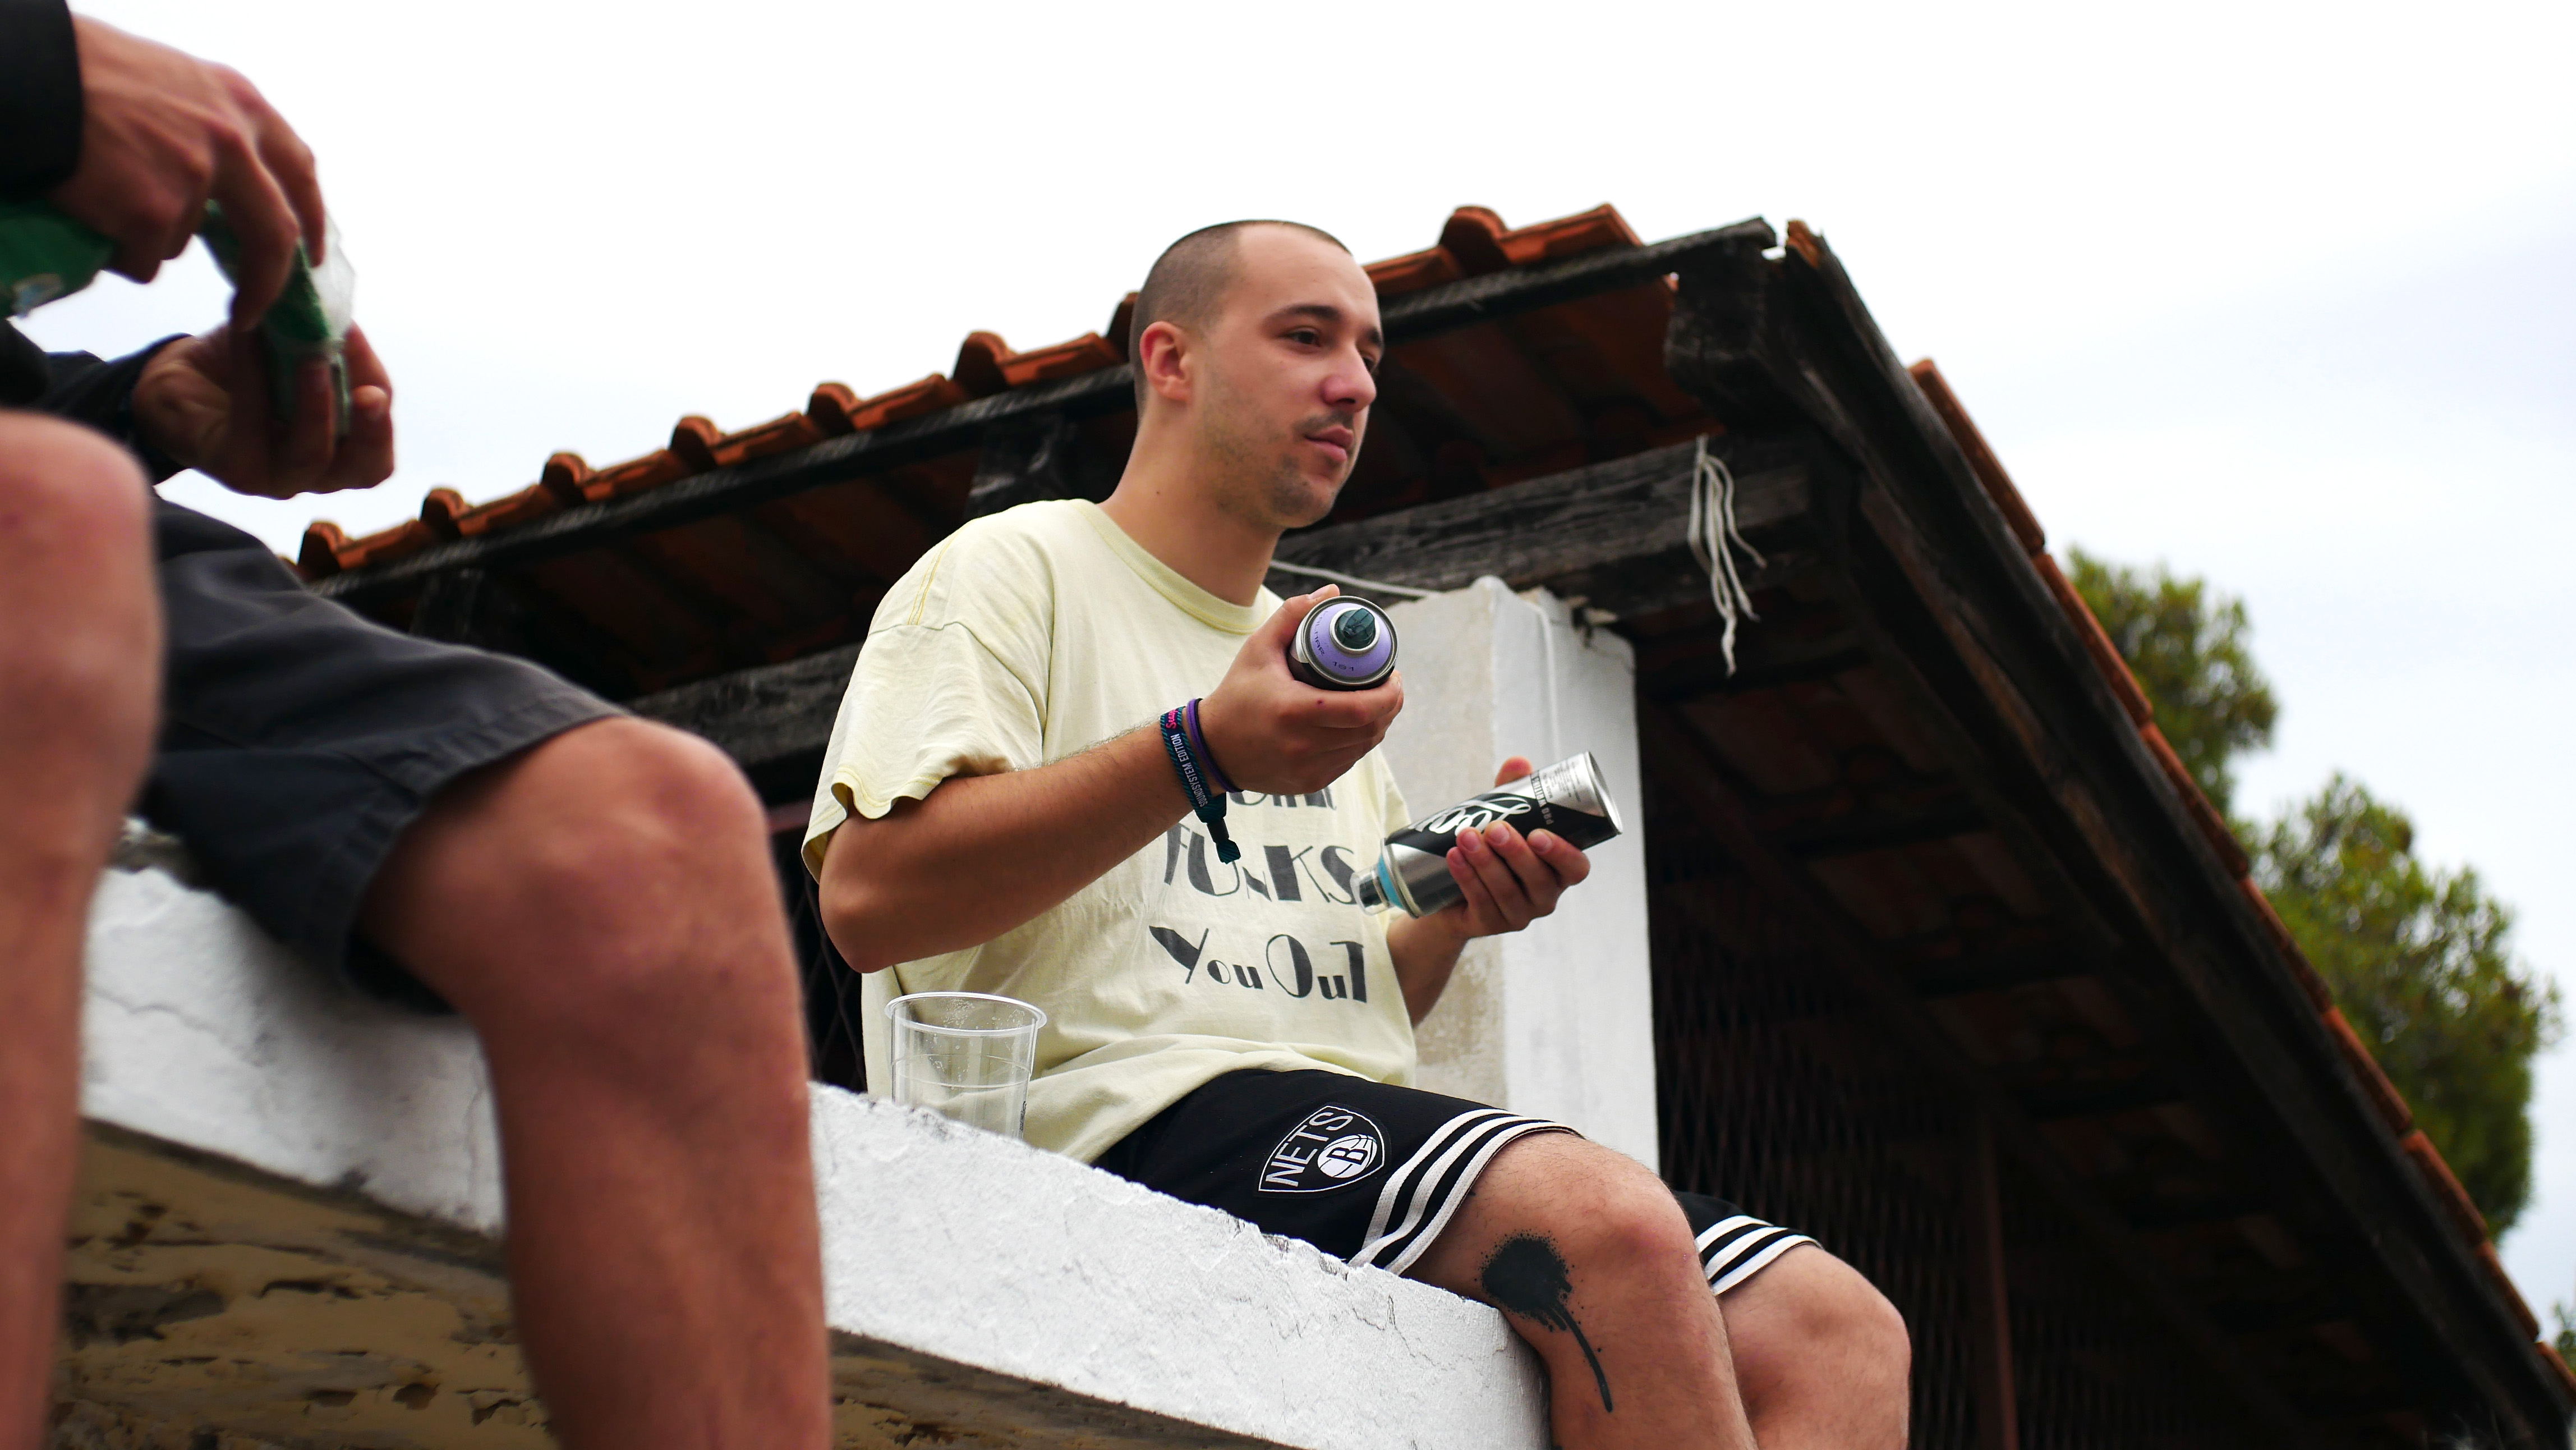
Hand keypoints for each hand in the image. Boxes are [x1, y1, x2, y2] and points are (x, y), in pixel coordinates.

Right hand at [49, 17, 324, 326]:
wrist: (34, 75)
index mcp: (242, 104)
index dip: (311, 219)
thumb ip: (218, 127)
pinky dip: (120, 252)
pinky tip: (94, 217)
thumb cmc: (92, 73)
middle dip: (269, 282)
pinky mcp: (152, 210)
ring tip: (107, 197)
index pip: (299, 173)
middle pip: (276, 233)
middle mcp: (231, 141)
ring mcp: (195, 177)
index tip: (308, 256)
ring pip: (185, 241)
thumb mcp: (179, 82)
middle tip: (253, 310)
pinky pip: (144, 257)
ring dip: (149, 237)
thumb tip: (241, 185)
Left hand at [132, 324, 392, 497]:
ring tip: (312, 359)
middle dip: (372, 432)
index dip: (383, 421)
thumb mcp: (299, 351)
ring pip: (309, 456)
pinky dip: (255, 378)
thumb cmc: (250, 368)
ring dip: (315, 406)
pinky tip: (249, 337)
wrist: (179, 378)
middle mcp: (314, 475)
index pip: (378, 454)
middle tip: (372, 395)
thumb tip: (346, 323)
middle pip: (363, 469)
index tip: (377, 383)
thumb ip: (330, 346)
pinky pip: (252, 425)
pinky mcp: (231, 465)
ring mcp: (273, 477)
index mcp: (341, 454)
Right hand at [1196, 586, 1404, 795]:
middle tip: (1389, 685)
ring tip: (1375, 703)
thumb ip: (1292, 615)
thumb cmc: (1237, 695)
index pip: (1362, 709)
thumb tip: (1329, 592)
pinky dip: (1357, 743)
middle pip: (1371, 729)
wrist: (1211, 749)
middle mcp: (1304, 745)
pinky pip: (1348, 762)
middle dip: (1390, 707)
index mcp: (1294, 711)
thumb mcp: (1257, 649)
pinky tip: (1355, 727)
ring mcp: (1308, 769)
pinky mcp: (1309, 784)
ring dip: (1378, 725)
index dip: (1390, 694)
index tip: (1394, 676)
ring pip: (1363, 748)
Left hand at [1429, 756, 1591, 939]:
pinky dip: (1467, 878)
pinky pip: (1482, 903)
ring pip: (1507, 891)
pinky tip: (1454, 858)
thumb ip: (1514, 791)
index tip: (1538, 834)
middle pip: (1538, 880)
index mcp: (1559, 871)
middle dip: (1515, 853)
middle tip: (1494, 828)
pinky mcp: (1491, 924)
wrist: (1453, 890)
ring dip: (1485, 862)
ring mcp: (1519, 915)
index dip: (1562, 854)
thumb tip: (1519, 762)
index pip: (1576, 869)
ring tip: (1465, 836)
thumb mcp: (1505, 818)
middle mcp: (1544, 897)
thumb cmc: (1492, 849)